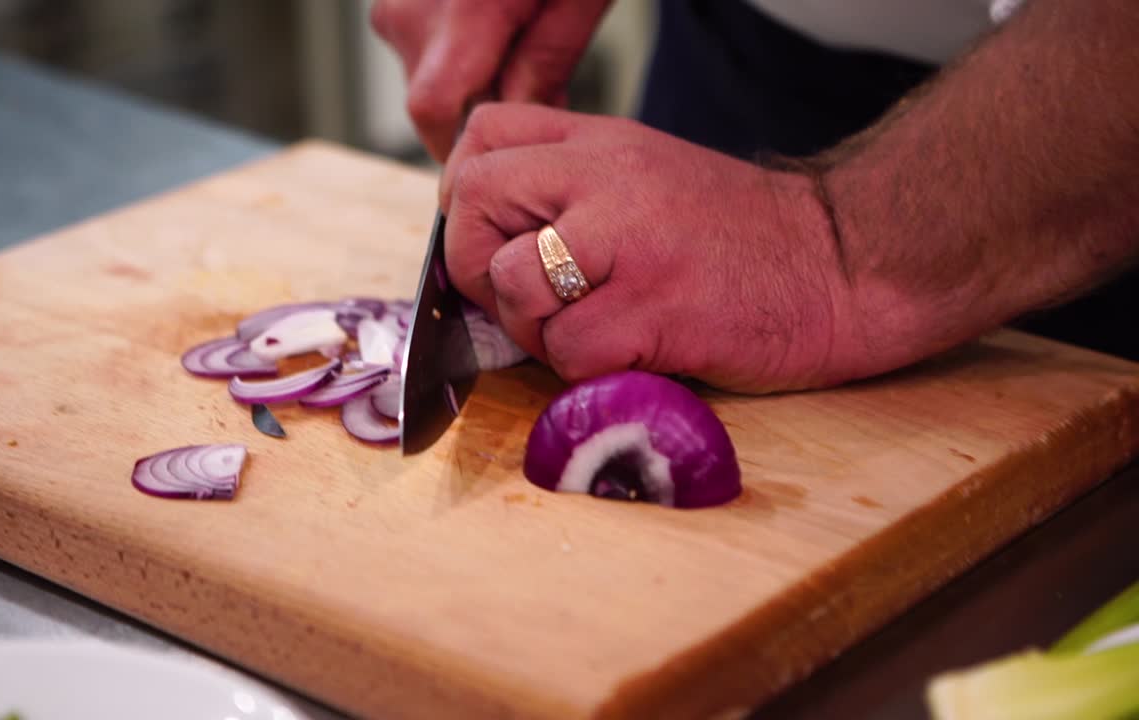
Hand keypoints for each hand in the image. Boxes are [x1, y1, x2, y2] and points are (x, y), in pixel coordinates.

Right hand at [370, 0, 611, 161]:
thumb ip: (545, 65)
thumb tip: (518, 121)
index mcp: (465, 11)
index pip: (436, 113)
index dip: (461, 150)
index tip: (495, 165)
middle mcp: (413, 8)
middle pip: (432, 99)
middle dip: (482, 109)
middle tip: (535, 86)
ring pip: (427, 71)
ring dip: (470, 75)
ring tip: (521, 40)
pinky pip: (420, 40)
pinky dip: (456, 46)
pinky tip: (494, 23)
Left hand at [440, 103, 872, 392]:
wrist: (846, 264)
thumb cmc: (744, 239)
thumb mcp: (650, 179)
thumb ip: (572, 195)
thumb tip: (489, 251)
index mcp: (602, 143)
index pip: (481, 136)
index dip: (464, 200)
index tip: (495, 244)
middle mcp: (608, 178)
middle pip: (474, 201)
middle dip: (476, 268)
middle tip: (527, 304)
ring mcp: (632, 241)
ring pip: (512, 284)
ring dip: (534, 331)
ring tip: (589, 335)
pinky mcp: (658, 309)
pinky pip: (569, 351)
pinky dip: (586, 372)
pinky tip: (631, 356)